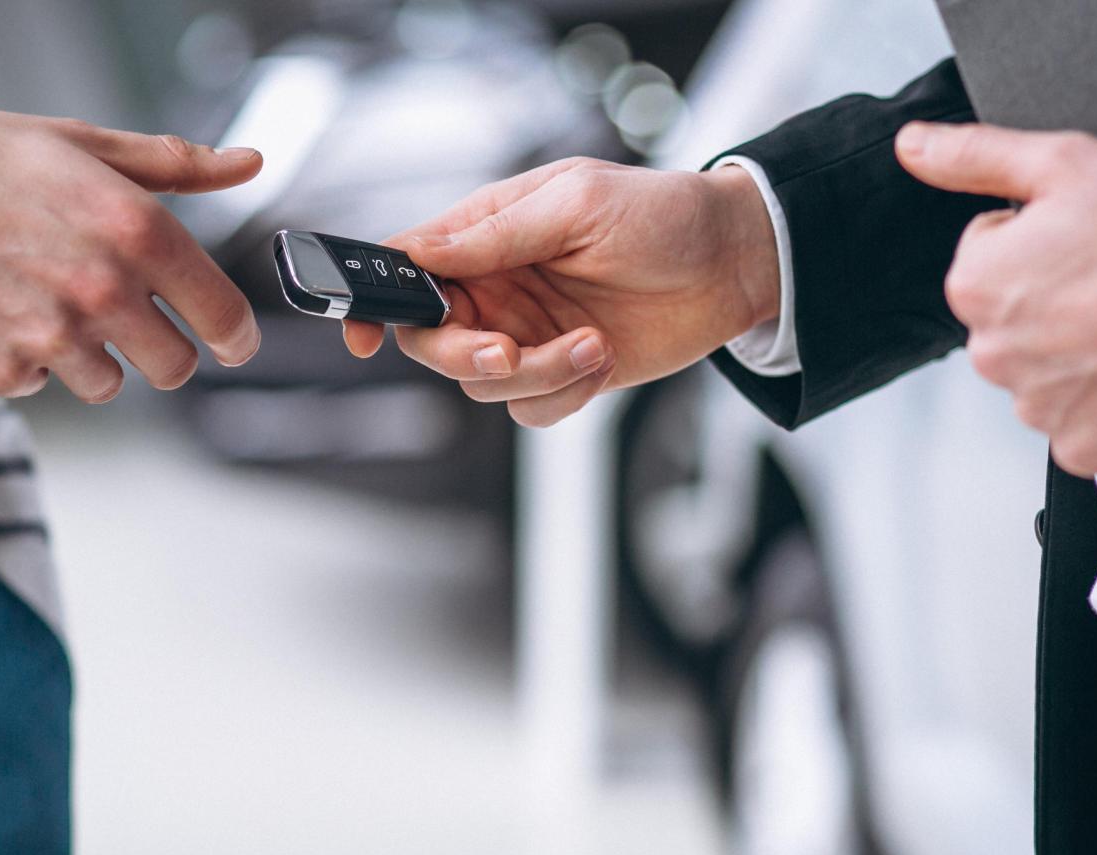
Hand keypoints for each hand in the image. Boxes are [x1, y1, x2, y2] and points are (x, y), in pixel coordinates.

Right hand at [0, 106, 263, 402]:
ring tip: (44, 299)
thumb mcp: (77, 143)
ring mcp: (48, 336)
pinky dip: (27, 359)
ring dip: (90, 355)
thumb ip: (172, 165)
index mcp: (132, 227)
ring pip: (109, 384)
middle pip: (174, 367)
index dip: (235, 334)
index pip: (221, 313)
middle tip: (124, 317)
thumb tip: (245, 164)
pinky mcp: (0, 370)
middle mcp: (99, 288)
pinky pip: (41, 384)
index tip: (232, 340)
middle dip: (160, 349)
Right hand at [342, 157, 780, 426]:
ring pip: (483, 384)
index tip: (363, 336)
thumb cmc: (662, 215)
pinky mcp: (563, 372)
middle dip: (466, 355)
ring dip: (537, 374)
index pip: (405, 267)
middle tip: (510, 350)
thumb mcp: (576, 203)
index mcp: (485, 234)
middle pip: (433, 342)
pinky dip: (564, 394)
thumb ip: (495, 234)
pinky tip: (602, 357)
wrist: (734, 263)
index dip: (373, 302)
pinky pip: (530, 409)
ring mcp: (527, 333)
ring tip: (593, 342)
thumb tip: (423, 254)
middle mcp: (496, 287)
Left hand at [898, 122, 1096, 475]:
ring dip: (1075, 352)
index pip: (984, 258)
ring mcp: (1037, 407)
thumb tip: (912, 147)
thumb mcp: (1066, 163)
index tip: (1083, 242)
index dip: (1036, 242)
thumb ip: (975, 157)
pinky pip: (1077, 422)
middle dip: (1048, 300)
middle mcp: (992, 354)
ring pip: (1042, 372)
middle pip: (1008, 320)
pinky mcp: (1082, 447)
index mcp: (974, 287)